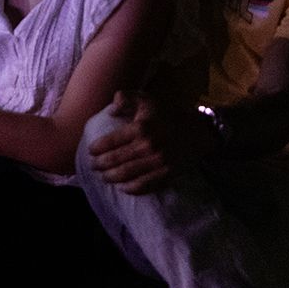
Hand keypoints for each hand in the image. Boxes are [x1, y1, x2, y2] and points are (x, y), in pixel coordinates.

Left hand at [87, 91, 213, 194]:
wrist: (198, 131)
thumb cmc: (168, 114)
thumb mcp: (147, 99)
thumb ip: (125, 98)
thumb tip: (111, 111)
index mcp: (140, 128)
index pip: (110, 142)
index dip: (96, 149)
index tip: (90, 151)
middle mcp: (148, 147)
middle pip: (115, 161)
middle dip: (100, 165)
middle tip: (93, 166)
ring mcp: (158, 163)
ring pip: (127, 175)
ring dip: (111, 178)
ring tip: (103, 177)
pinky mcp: (167, 175)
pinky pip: (145, 186)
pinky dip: (131, 189)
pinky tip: (123, 187)